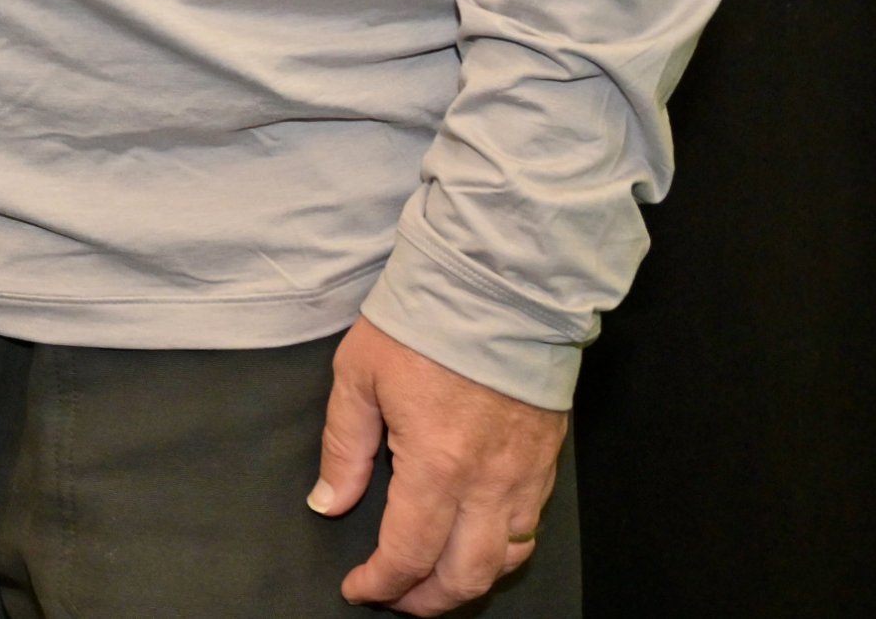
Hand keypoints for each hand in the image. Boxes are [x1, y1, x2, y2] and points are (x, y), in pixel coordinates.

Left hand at [311, 316, 567, 611]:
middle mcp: (488, 482)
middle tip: (395, 598)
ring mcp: (524, 476)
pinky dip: (501, 552)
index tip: (360, 589)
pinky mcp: (546, 462)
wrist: (496, 287)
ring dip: (466, 582)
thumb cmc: (423, 324)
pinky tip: (475, 545)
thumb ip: (344, 448)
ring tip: (433, 582)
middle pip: (465, 575)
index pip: (409, 553)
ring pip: (505, 561)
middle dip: (426, 601)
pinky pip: (530, 528)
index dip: (381, 583)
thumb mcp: (358, 377)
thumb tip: (329, 501)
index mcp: (436, 465)